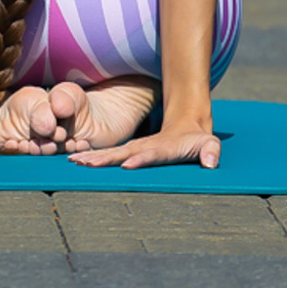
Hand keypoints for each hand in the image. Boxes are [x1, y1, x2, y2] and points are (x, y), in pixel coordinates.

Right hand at [70, 125, 221, 169]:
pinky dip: (93, 156)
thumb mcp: (210, 143)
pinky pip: (109, 153)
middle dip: (105, 158)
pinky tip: (77, 160)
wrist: (185, 122)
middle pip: (124, 152)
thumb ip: (211, 151)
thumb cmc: (198, 138)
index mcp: (165, 147)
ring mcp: (136, 147)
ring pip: (112, 152)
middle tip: (86, 164)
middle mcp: (146, 146)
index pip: (152, 154)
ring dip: (94, 156)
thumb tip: (212, 163)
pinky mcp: (129, 149)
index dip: (140, 160)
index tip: (126, 165)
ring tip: (75, 161)